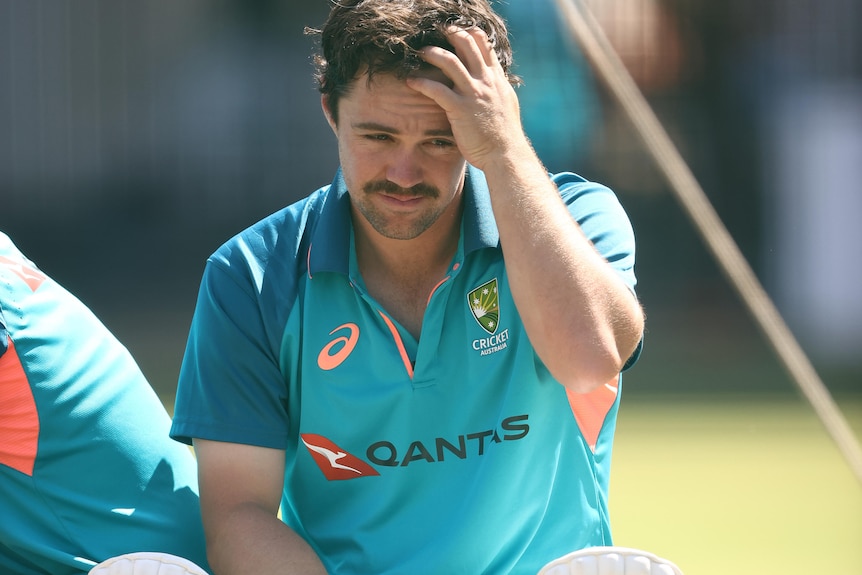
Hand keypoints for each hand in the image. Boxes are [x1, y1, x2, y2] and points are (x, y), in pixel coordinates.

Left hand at [406, 26, 526, 171]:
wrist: (506, 155)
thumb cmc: (504, 136)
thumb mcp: (507, 105)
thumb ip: (498, 90)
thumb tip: (494, 83)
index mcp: (497, 80)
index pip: (485, 46)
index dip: (471, 33)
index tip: (459, 31)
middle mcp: (486, 82)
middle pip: (467, 45)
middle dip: (451, 34)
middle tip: (437, 33)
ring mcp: (473, 94)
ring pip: (450, 61)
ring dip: (433, 53)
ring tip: (420, 52)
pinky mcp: (460, 109)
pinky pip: (437, 90)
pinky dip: (421, 83)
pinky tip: (411, 81)